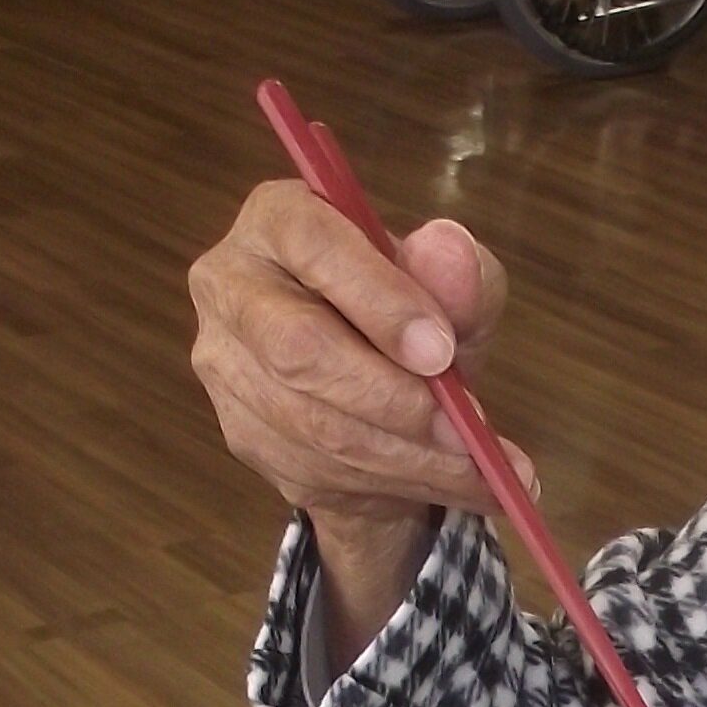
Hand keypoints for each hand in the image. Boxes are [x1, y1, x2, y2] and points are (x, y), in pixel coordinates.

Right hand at [189, 177, 534, 661]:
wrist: (377, 386)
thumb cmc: (411, 314)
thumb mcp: (454, 292)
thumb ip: (461, 275)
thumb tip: (449, 251)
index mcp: (278, 219)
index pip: (311, 244)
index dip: (377, 299)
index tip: (442, 351)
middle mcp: (231, 285)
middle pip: (295, 348)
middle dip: (391, 398)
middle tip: (465, 430)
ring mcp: (227, 366)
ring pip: (310, 425)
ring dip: (405, 457)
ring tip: (479, 471)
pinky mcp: (241, 434)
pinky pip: (317, 472)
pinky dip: (396, 486)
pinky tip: (452, 486)